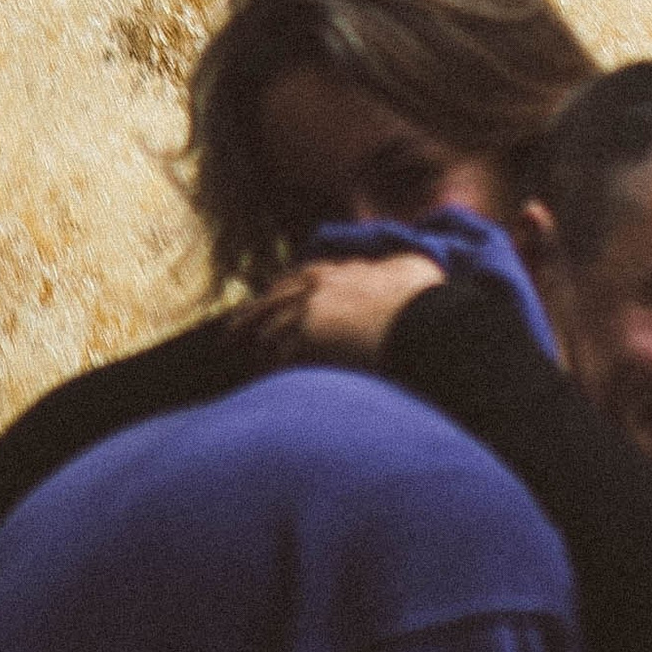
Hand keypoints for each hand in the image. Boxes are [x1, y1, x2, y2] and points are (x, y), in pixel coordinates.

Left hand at [246, 252, 446, 367]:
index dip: (276, 294)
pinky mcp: (308, 340)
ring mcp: (308, 312)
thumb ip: (393, 267)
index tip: (264, 303)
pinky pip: (279, 361)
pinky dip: (270, 373)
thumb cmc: (422, 296)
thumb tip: (403, 266)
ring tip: (246, 368)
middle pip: (269, 304)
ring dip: (258, 352)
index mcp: (335, 270)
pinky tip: (265, 385)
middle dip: (247, 321)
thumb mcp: (408, 267)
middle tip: (228, 337)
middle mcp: (314, 287)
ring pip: (270, 333)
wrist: (422, 320)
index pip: (293, 280)